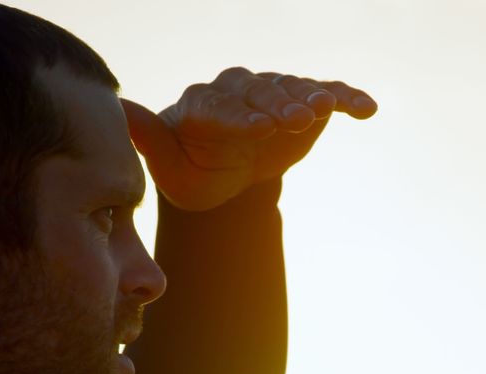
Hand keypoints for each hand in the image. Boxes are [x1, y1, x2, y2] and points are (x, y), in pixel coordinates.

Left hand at [120, 67, 376, 210]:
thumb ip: (147, 134)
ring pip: (294, 88)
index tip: (259, 129)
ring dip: (310, 96)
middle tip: (295, 118)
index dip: (241, 117)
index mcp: (204, 104)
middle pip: (261, 93)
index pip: (223, 106)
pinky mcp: (304, 103)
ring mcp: (274, 94)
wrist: (221, 172)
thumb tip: (117, 107)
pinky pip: (328, 94)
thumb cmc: (191, 171)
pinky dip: (347, 98)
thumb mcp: (166, 165)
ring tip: (328, 106)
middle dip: (277, 105)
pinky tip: (367, 109)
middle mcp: (239, 90)